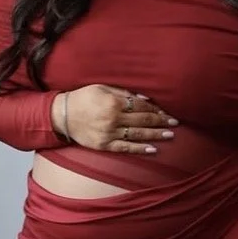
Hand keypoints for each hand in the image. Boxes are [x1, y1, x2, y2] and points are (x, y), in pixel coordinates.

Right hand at [55, 85, 176, 154]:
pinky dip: (140, 149)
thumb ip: (123, 93)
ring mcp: (109, 134)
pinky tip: (153, 150)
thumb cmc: (83, 98)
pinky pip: (126, 148)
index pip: (140, 106)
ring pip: (138, 135)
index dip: (155, 109)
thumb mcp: (102, 88)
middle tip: (175, 123)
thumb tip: (145, 98)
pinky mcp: (104, 145)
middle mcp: (113, 119)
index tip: (167, 112)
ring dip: (156, 135)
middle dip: (160, 121)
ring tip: (170, 135)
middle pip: (143, 120)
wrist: (62, 115)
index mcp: (114, 103)